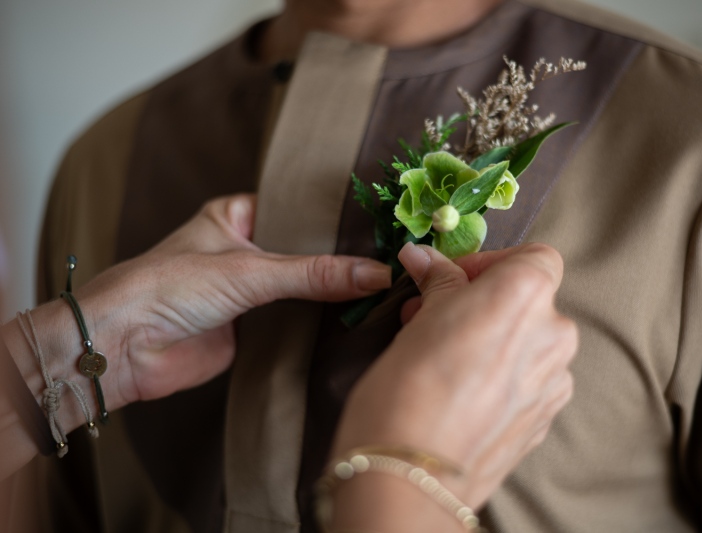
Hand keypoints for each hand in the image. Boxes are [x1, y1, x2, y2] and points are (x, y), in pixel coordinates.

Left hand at [76, 194, 390, 408]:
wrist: (125, 348)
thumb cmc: (168, 286)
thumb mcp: (250, 270)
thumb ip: (315, 274)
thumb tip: (376, 274)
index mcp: (237, 217)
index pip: (298, 210)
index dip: (336, 219)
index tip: (381, 224)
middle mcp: (246, 251)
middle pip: (305, 252)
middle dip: (340, 259)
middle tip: (393, 257)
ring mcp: (251, 292)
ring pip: (303, 289)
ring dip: (332, 294)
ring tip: (386, 286)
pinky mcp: (254, 331)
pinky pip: (296, 324)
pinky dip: (321, 325)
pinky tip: (359, 319)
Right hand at [332, 242, 577, 507]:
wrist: (413, 474)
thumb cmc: (410, 387)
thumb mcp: (420, 318)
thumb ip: (438, 282)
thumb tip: (426, 259)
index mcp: (527, 295)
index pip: (534, 257)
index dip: (492, 263)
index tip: (453, 278)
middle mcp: (554, 336)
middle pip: (531, 302)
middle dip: (484, 303)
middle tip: (434, 313)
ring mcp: (554, 383)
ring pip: (529, 344)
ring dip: (493, 340)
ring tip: (442, 354)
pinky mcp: (544, 422)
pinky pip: (526, 383)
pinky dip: (499, 376)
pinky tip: (459, 390)